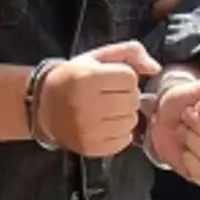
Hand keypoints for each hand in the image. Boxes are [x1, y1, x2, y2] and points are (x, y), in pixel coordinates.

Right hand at [38, 41, 161, 157]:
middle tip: (110, 96)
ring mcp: (87, 129)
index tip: (110, 80)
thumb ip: (130, 52)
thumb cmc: (74, 78)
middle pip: (132, 101)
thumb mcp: (97, 57)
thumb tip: (155, 69)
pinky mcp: (90, 147)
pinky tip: (106, 125)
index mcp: (86, 78)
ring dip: (124, 115)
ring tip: (108, 110)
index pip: (129, 78)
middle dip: (126, 97)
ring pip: (130, 122)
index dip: (124, 77)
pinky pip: (123, 141)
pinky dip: (120, 133)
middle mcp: (85, 105)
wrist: (44, 105)